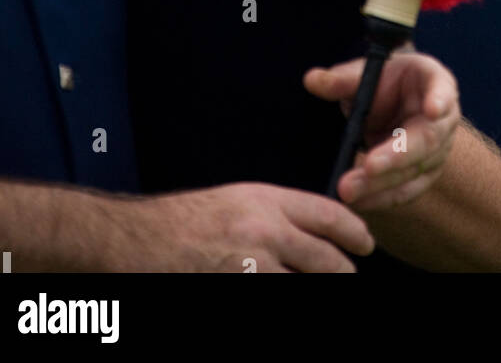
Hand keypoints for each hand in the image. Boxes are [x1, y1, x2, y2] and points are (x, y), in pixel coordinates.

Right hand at [109, 182, 374, 272]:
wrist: (134, 239)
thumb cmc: (180, 221)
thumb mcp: (235, 201)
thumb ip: (274, 215)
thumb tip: (309, 236)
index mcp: (265, 200)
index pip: (328, 215)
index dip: (354, 232)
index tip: (366, 244)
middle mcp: (264, 231)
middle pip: (326, 262)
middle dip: (343, 276)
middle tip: (349, 280)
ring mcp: (251, 266)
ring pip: (303, 287)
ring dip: (313, 290)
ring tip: (319, 288)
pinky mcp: (236, 289)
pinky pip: (275, 300)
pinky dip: (281, 298)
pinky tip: (275, 291)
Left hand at [304, 50, 459, 211]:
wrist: (396, 106)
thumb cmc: (385, 84)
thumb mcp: (365, 75)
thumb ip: (342, 80)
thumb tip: (311, 80)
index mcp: (435, 83)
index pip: (443, 90)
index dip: (439, 100)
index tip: (432, 109)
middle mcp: (443, 120)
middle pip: (426, 140)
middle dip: (396, 155)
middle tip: (369, 166)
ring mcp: (437, 152)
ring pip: (412, 171)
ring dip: (381, 183)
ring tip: (348, 190)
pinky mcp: (424, 177)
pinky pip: (404, 191)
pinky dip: (380, 198)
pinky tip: (357, 202)